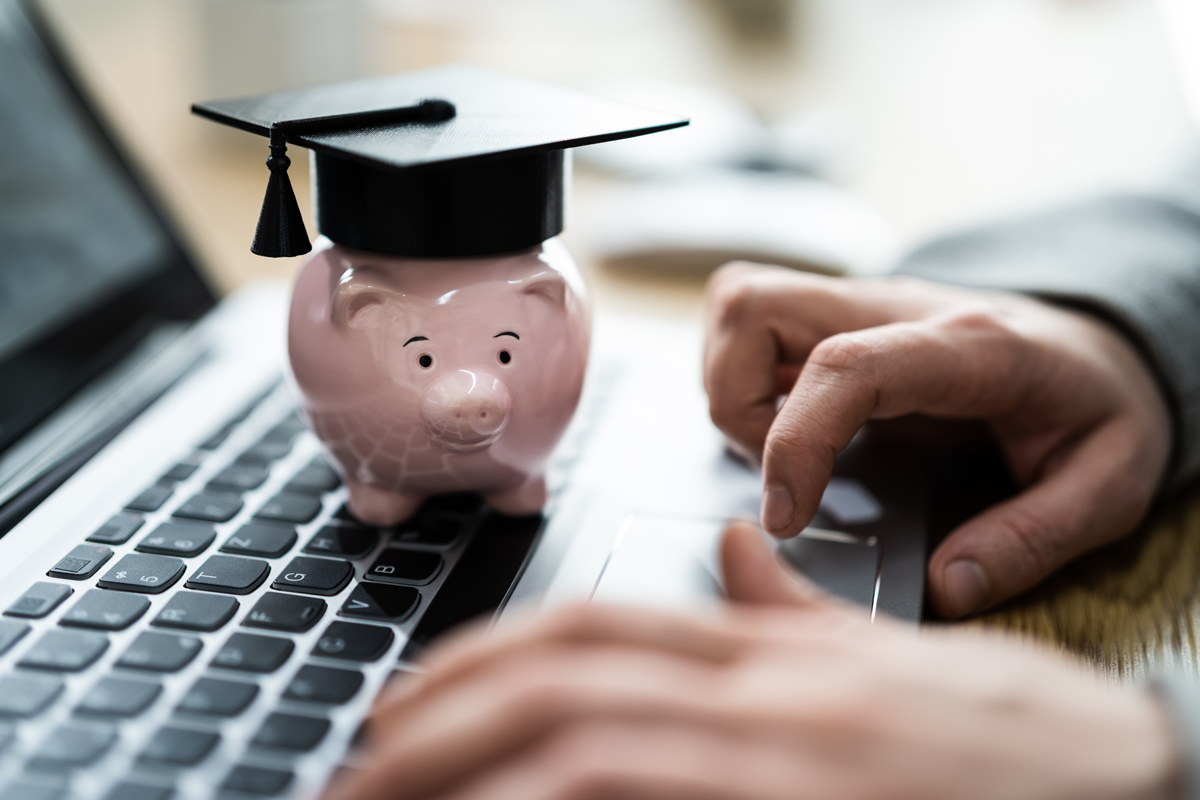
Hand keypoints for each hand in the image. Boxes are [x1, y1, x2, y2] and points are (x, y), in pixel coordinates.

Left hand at [326, 523, 1180, 799]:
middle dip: (438, 733)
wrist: (1129, 782)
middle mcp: (765, 707)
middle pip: (561, 691)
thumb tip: (728, 555)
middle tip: (358, 772)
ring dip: (470, 790)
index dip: (480, 662)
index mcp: (770, 660)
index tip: (405, 707)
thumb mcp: (891, 661)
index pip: (591, 630)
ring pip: (588, 760)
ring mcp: (783, 772)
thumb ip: (793, 612)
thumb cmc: (1015, 745)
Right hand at [704, 263, 1171, 616]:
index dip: (794, 440)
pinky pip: (752, 321)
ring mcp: (861, 306)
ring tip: (782, 451)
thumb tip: (945, 586)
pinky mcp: (839, 321)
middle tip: (781, 474)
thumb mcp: (1108, 487)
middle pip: (755, 306)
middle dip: (734, 403)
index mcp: (968, 346)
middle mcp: (898, 309)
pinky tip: (787, 425)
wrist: (1101, 347)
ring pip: (740, 305)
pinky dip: (741, 376)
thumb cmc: (1100, 409)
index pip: (845, 366)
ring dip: (730, 387)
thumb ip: (1032, 539)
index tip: (789, 517)